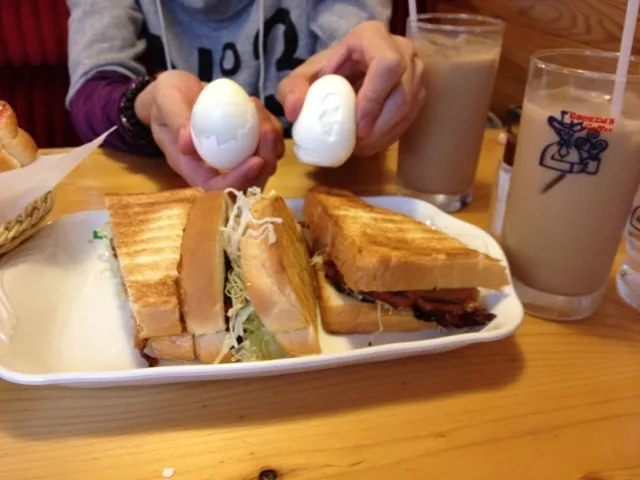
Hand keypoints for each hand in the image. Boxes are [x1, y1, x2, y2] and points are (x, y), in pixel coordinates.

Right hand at [135, 70, 283, 189]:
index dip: (240, 180)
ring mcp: (234, 160)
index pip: (220, 188)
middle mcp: (217, 170)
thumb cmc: (166, 99)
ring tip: (261, 112)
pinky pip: (268, 148)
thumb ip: (175, 120)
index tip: (255, 160)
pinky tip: (261, 110)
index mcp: (195, 170)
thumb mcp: (165, 102)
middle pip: (249, 182)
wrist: (176, 92)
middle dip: (266, 161)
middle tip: (267, 130)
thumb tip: (187, 144)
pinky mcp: (247, 146)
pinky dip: (272, 132)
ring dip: (271, 144)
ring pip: (264, 166)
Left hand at [278, 21, 424, 156]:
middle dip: (379, 126)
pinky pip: (410, 119)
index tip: (358, 127)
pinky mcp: (417, 93)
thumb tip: (296, 112)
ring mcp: (414, 72)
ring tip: (359, 146)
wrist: (341, 78)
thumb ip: (291, 91)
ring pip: (409, 109)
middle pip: (402, 93)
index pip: (387, 66)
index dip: (374, 99)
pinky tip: (368, 144)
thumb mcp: (300, 79)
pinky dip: (388, 137)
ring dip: (384, 135)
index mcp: (372, 37)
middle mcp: (401, 49)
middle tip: (356, 144)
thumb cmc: (322, 76)